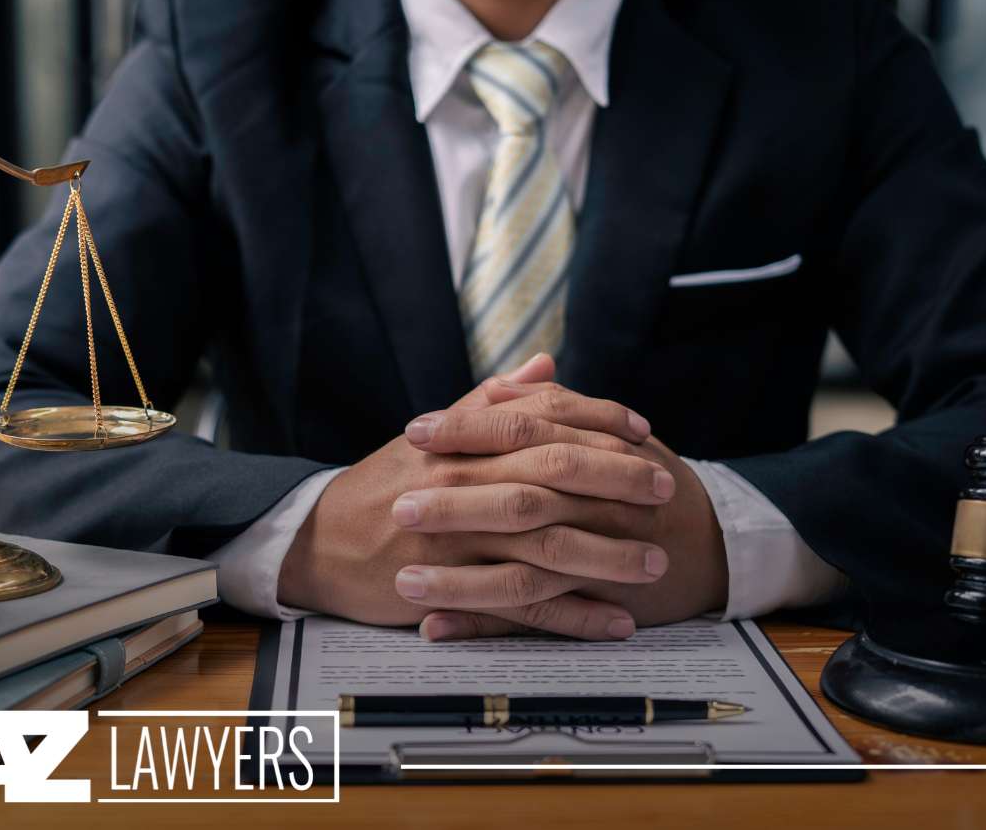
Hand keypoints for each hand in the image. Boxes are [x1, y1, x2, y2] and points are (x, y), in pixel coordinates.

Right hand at [277, 356, 674, 638]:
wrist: (320, 543)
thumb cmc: (382, 484)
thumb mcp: (432, 434)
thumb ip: (490, 399)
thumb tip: (546, 365)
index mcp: (460, 441)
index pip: (541, 418)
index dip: (597, 420)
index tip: (642, 430)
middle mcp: (461, 483)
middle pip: (552, 475)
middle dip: (616, 480)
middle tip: (665, 489)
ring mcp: (456, 540)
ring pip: (545, 544)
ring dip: (607, 556)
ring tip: (655, 564)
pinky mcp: (449, 591)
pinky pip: (521, 607)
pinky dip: (572, 616)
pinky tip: (615, 622)